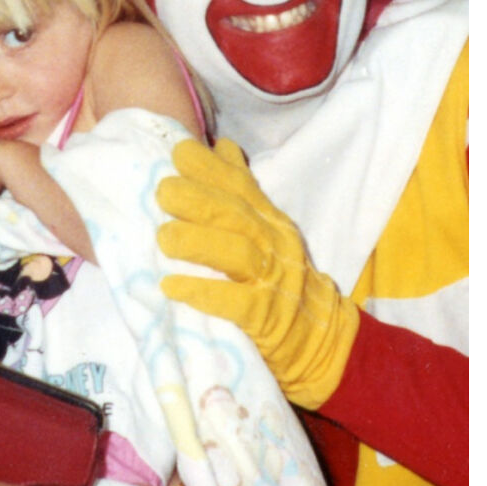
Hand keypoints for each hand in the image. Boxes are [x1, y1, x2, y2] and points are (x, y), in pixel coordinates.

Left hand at [156, 138, 359, 408]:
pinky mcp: (267, 318)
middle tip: (163, 191)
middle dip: (198, 198)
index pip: (241, 185)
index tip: (178, 152)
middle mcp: (275, 243)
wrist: (323, 340)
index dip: (210, 167)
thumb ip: (243, 192)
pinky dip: (203, 292)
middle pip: (237, 214)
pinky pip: (235, 303)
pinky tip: (171, 287)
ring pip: (238, 252)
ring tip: (163, 237)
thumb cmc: (282, 280)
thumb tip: (219, 145)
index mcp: (270, 219)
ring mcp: (274, 280)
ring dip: (198, 241)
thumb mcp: (268, 229)